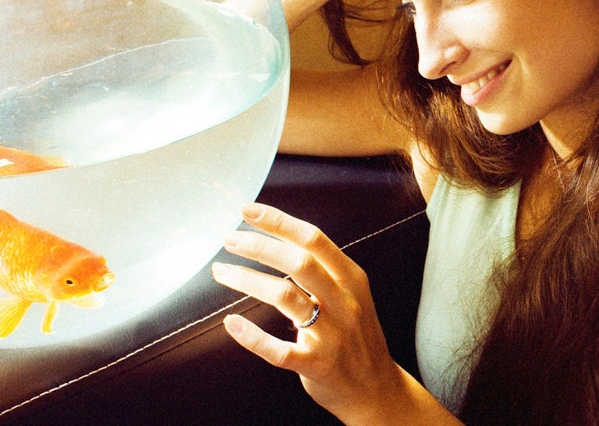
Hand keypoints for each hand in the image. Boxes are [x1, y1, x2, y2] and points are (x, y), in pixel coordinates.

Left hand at [210, 202, 401, 420]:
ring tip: (221, 272)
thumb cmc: (355, 336)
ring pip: (286, 297)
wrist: (376, 388)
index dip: (279, 222)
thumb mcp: (351, 295)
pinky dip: (253, 336)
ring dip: (248, 280)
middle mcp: (343, 302)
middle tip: (229, 238)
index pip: (314, 239)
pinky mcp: (317, 364)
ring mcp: (332, 334)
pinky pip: (280, 350)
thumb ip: (322, 270)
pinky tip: (232, 323)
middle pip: (300, 262)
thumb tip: (277, 240)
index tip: (248, 210)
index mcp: (351, 279)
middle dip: (260, 245)